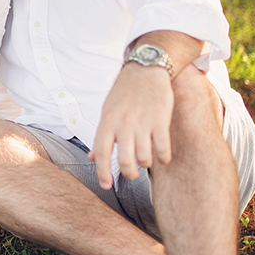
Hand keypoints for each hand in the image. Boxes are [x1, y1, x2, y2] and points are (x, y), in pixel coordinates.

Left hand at [88, 63, 173, 188]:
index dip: (102, 172)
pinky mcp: (160, 120)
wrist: (145, 69)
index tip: (106, 185)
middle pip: (124, 161)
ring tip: (146, 161)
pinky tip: (163, 157)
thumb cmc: (124, 93)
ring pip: (144, 158)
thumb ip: (102, 135)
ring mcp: (142, 123)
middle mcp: (123, 124)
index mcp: (107, 121)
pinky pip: (163, 149)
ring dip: (145, 165)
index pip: (100, 152)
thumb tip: (91, 157)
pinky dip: (163, 158)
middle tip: (132, 174)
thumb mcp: (107, 111)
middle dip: (128, 174)